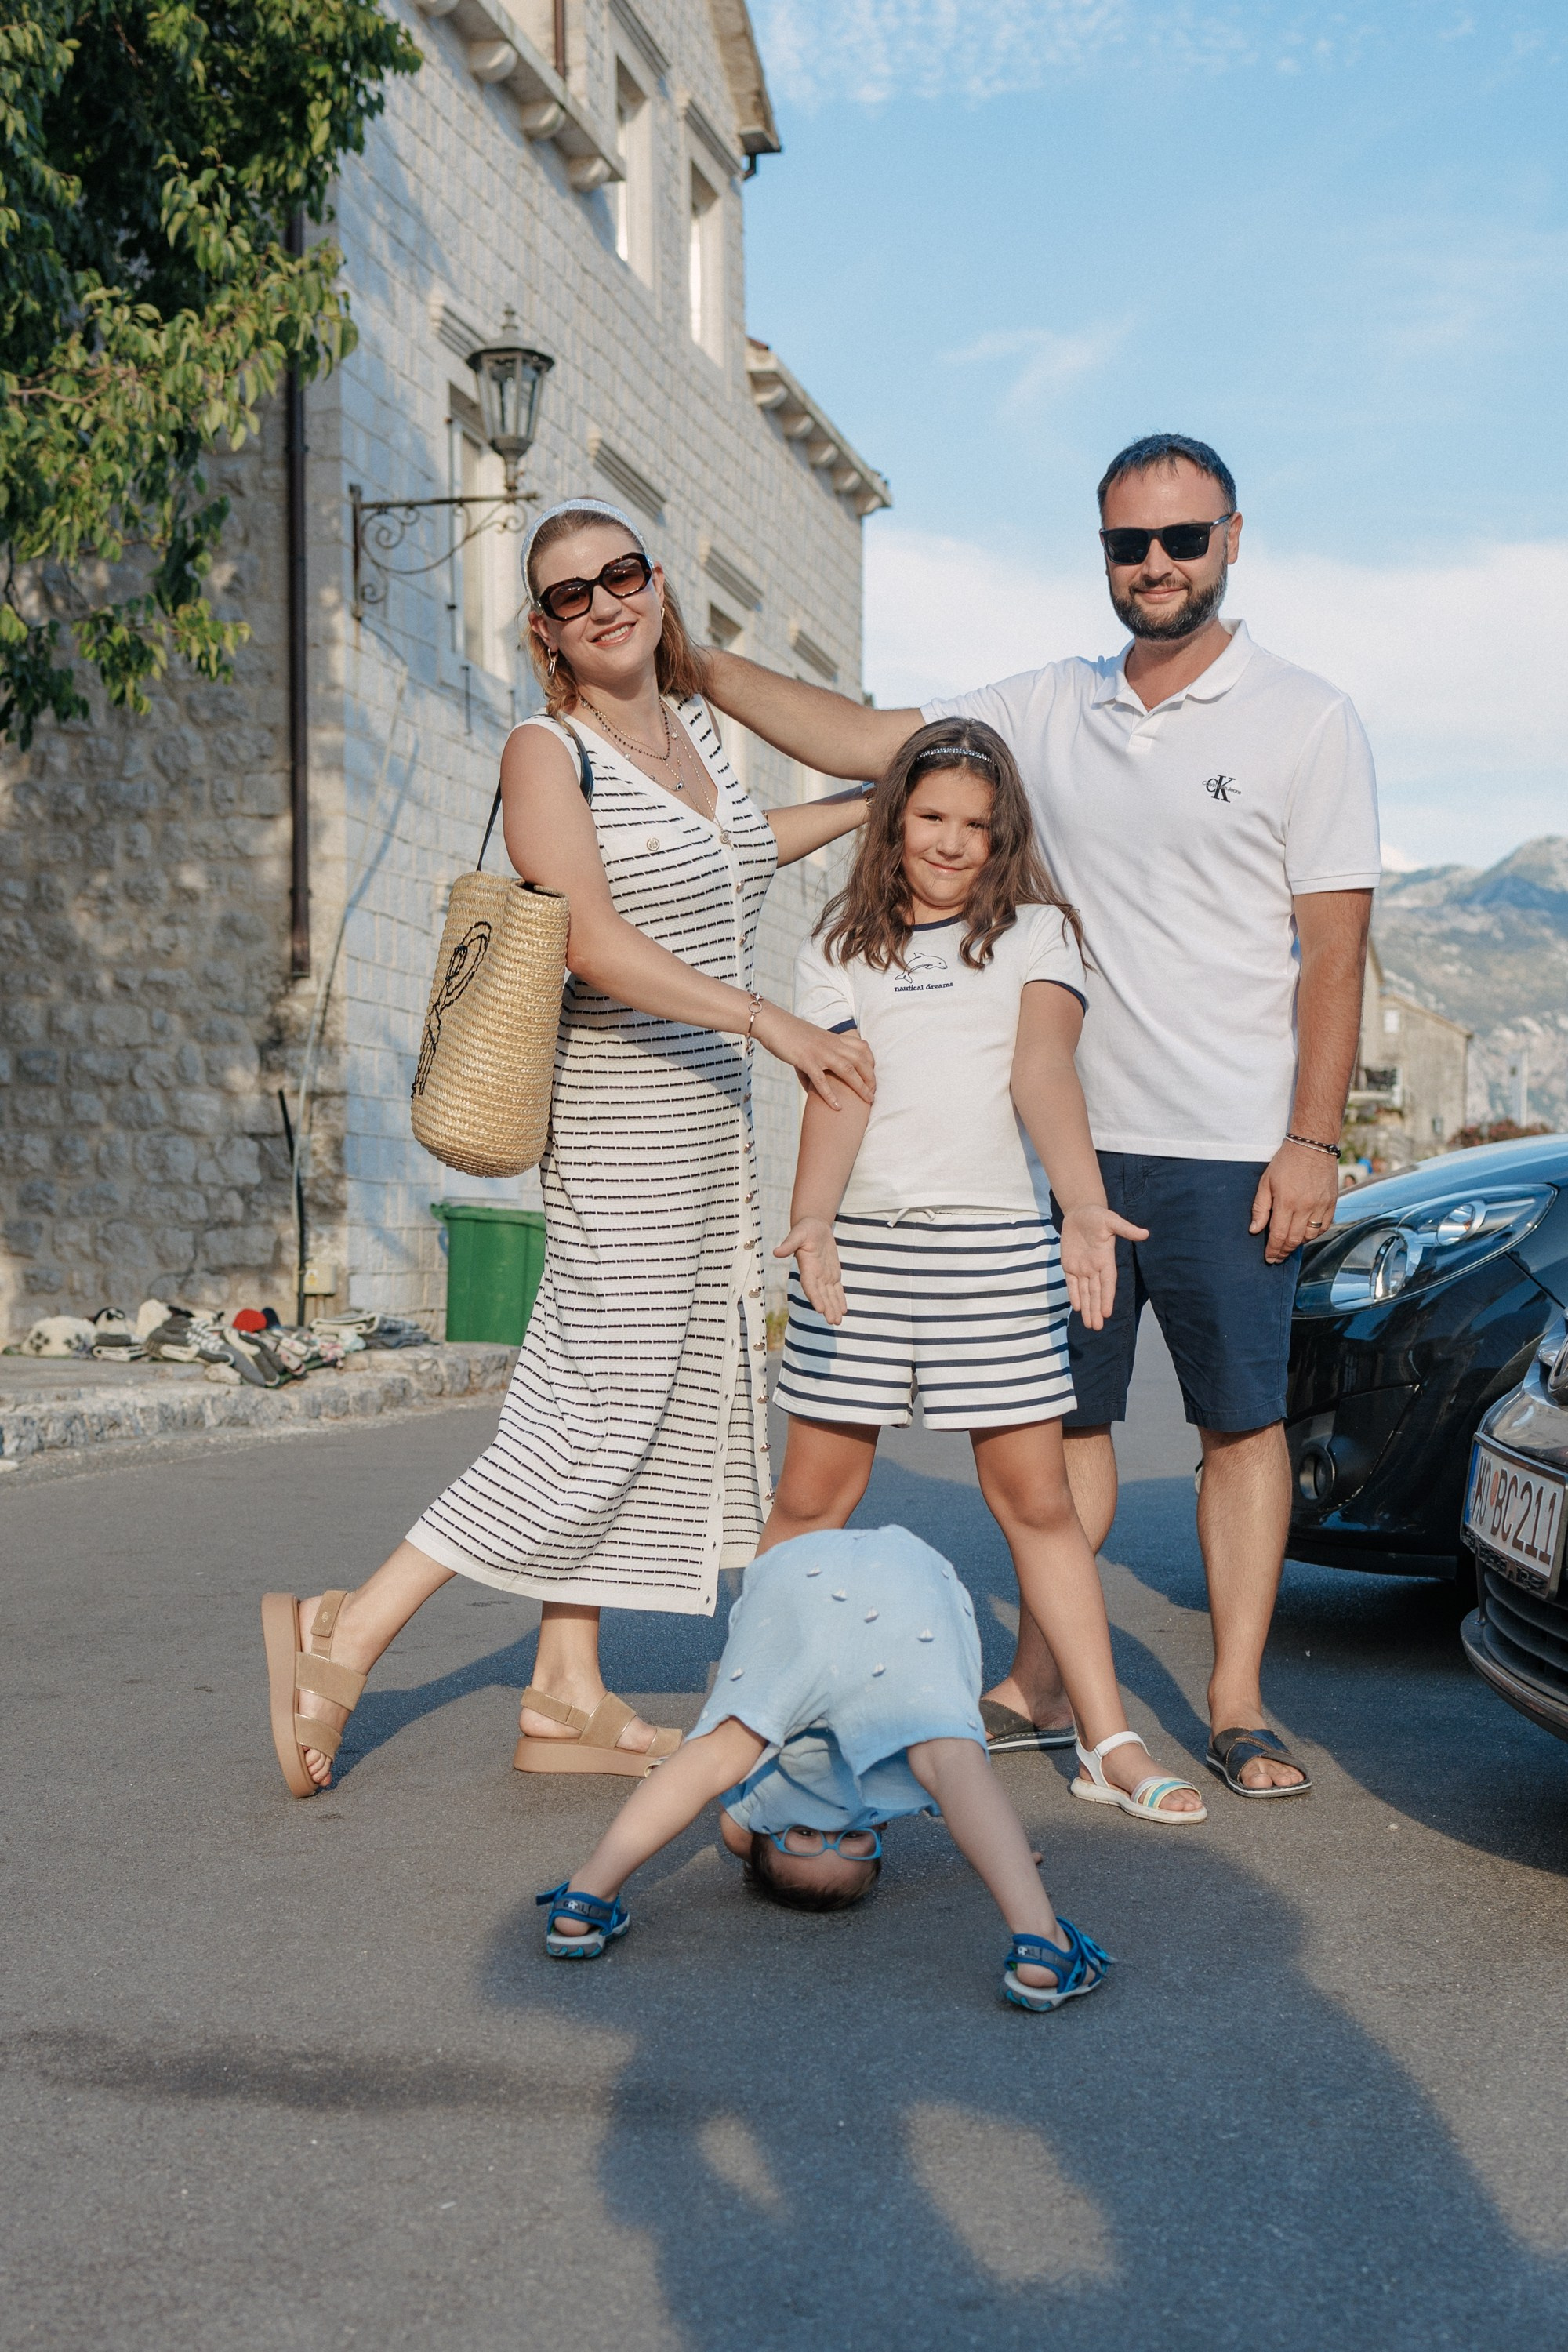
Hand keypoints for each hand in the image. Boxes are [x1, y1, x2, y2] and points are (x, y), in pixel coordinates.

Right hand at [752, 1004, 874, 1107]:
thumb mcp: (809, 1043)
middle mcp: (831, 1045)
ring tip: (867, 1101)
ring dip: (860, 1086)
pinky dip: (831, 1095)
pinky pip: (821, 1080)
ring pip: (847, 1070)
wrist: (773, 1023)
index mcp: (833, 1038)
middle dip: (870, 1078)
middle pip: (860, 1061)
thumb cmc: (789, 1034)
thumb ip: (815, 1062)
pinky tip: (837, 1107)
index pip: (862, 1047)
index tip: (873, 1076)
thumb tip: (812, 1086)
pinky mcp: (806, 1060)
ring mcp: (820, 1053)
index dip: (871, 1062)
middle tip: (873, 1094)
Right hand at [776, 1217, 845, 1324]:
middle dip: (827, 1308)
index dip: (815, 1298)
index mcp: (807, 1267)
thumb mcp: (797, 1233)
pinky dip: (839, 1299)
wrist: (814, 1226)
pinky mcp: (832, 1273)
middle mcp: (815, 1275)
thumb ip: (789, 1244)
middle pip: (821, 1295)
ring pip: (829, 1295)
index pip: (810, 1286)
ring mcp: (824, 1276)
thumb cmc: (804, 1228)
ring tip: (838, 1322)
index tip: (821, 1310)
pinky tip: (843, 1311)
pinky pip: (836, 1289)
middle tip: (833, 1322)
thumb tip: (776, 1252)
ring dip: (833, 1308)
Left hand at [1059, 1204, 1147, 1330]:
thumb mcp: (1111, 1220)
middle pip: (1096, 1293)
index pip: (1107, 1283)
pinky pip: (1071, 1284)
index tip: (1107, 1313)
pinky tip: (1077, 1308)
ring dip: (1087, 1308)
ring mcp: (1082, 1268)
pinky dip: (1074, 1295)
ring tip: (1090, 1325)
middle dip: (1096, 1309)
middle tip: (1097, 1327)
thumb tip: (1145, 1234)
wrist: (1080, 1212)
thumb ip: (1125, 1229)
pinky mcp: (1070, 1265)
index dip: (1107, 1298)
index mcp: (1106, 1260)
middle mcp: (1095, 1268)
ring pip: (1084, 1292)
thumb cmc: (1097, 1216)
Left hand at [1250, 1140, 1338, 1263]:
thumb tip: (1254, 1230)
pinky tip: (1305, 1233)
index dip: (1273, 1250)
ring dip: (1298, 1244)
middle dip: (1283, 1252)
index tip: (1269, 1258)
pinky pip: (1325, 1227)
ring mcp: (1321, 1206)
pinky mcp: (1332, 1203)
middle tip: (1277, 1257)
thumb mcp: (1266, 1182)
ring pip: (1310, 1236)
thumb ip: (1260, 1208)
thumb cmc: (1286, 1162)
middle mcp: (1305, 1207)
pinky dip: (1314, 1234)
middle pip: (1294, 1240)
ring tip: (1289, 1245)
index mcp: (1286, 1202)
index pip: (1278, 1236)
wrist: (1312, 1145)